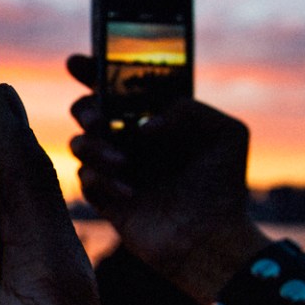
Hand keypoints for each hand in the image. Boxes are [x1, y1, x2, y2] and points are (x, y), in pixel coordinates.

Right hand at [67, 54, 268, 302]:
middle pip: (88, 111)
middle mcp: (132, 141)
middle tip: (101, 119)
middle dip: (87, 109)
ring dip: (94, 147)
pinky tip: (131, 193)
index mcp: (156, 119)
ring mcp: (117, 169)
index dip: (95, 70)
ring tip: (124, 162)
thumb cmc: (223, 187)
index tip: (78, 62)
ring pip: (80, 144)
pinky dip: (101, 181)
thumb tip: (145, 123)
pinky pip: (84, 180)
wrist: (211, 242)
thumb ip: (189, 108)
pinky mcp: (106, 199)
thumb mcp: (225, 133)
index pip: (120, 86)